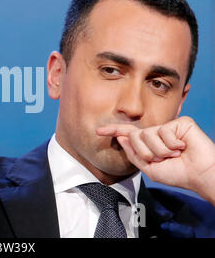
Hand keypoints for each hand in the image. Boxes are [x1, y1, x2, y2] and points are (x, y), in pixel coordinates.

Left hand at [96, 116, 214, 204]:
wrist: (200, 175)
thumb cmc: (179, 173)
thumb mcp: (150, 169)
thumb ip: (134, 154)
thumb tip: (121, 138)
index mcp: (149, 143)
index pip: (128, 134)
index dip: (113, 131)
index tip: (98, 131)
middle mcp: (157, 133)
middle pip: (135, 136)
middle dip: (146, 152)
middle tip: (162, 159)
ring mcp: (168, 127)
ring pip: (148, 134)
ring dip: (160, 151)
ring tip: (174, 154)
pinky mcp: (180, 123)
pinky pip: (163, 131)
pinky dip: (171, 145)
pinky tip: (182, 147)